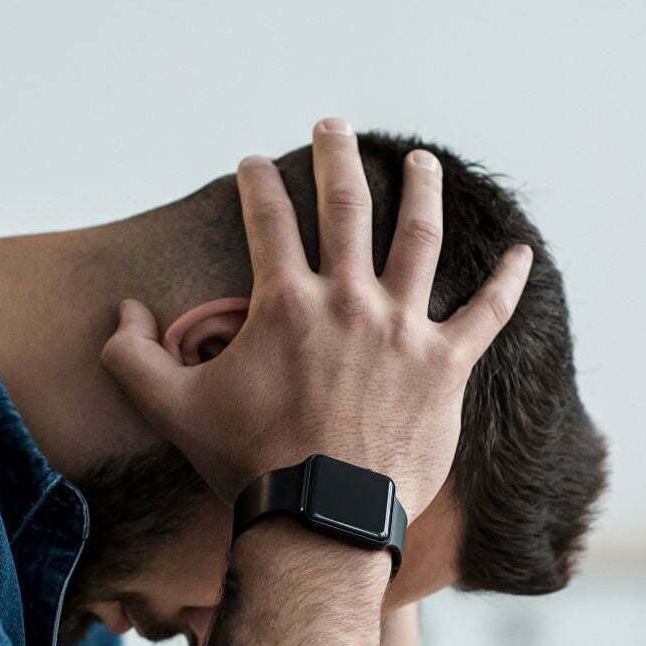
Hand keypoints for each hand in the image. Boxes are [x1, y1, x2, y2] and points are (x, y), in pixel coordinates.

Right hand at [102, 118, 532, 515]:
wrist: (322, 519)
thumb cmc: (248, 465)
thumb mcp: (171, 408)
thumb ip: (132, 356)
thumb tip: (124, 310)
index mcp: (286, 302)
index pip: (267, 218)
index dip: (256, 184)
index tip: (253, 164)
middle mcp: (348, 300)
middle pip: (346, 206)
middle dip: (337, 157)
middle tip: (334, 126)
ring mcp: (404, 330)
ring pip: (419, 238)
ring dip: (420, 191)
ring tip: (420, 160)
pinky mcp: (446, 366)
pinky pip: (486, 313)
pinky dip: (507, 281)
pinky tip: (522, 252)